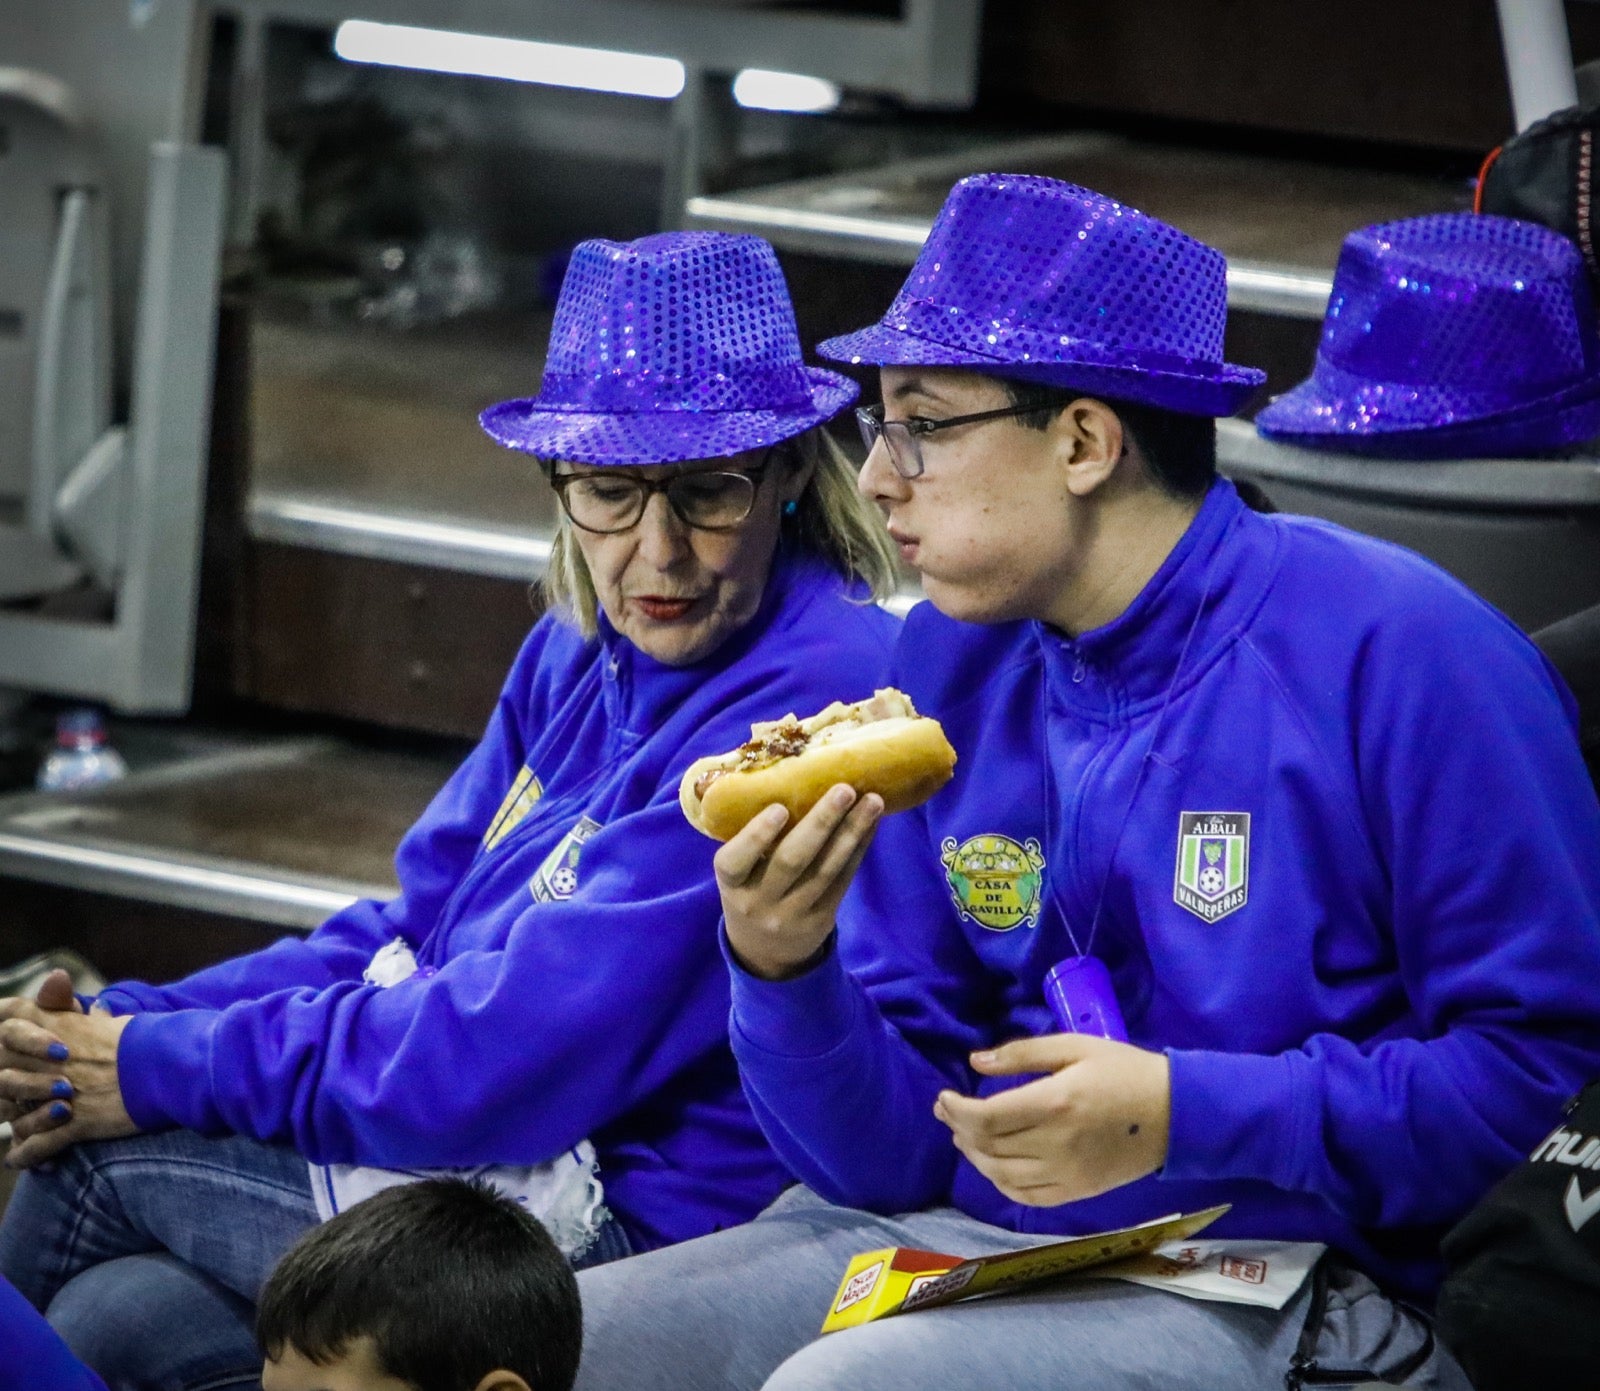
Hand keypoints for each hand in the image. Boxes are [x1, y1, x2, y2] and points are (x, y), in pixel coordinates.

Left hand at [0, 983, 135, 1167]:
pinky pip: (37, 1145)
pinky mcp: (75, 1122)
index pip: (13, 1017)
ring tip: (20, 1130)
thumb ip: (96, 1020)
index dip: (6, 1025)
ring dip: (19, 1123)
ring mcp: (60, 1094)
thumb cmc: (149, 1040)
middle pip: (3, 1071)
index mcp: (61, 1026)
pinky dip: (26, 1155)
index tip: (5, 1036)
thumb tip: (97, 1012)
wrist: (169, 1064)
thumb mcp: (117, 1022)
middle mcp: (51, 1059)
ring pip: (15, 1114)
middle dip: (6, 1084)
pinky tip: (19, 1158)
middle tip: (12, 1095)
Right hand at [715, 785, 882, 979]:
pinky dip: (858, 849)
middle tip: (844, 789)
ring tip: (872, 801)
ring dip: (852, 832)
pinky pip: (843, 880)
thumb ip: (751, 841)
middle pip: (791, 860)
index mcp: (731, 884)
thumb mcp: (737, 874)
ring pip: (826, 870)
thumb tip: (787, 778)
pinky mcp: (821, 920)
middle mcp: (759, 902)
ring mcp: (792, 914)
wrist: (765, 953)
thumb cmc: (750, 890)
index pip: (735, 862)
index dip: (757, 836)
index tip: (779, 808)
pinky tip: (871, 824)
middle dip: (821, 822)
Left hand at [934, 1034, 1170, 1206]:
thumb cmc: (1124, 1070)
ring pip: (1001, 1176)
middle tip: (948, 1111)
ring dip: (974, 1157)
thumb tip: (975, 1062)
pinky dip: (1001, 1183)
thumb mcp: (1074, 1046)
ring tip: (964, 1136)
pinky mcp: (1078, 1192)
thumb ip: (1022, 1053)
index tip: (944, 1096)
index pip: (986, 1117)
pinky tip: (993, 1165)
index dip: (956, 1110)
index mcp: (1055, 1103)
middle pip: (988, 1146)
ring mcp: (1067, 1174)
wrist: (1175, 1113)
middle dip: (958, 1129)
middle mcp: (1056, 1144)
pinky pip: (1027, 1197)